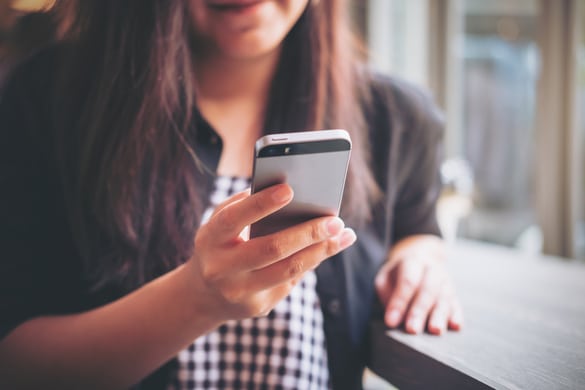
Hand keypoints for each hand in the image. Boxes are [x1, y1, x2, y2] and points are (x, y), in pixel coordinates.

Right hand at [187, 183, 355, 320]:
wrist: (204, 296)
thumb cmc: (220, 245)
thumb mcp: (220, 224)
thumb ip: (245, 205)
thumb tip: (290, 192)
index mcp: (210, 240)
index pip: (234, 219)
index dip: (261, 204)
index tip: (289, 189)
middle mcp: (221, 269)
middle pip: (271, 249)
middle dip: (307, 233)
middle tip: (335, 220)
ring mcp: (240, 292)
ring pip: (289, 270)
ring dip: (321, 250)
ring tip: (344, 234)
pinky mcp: (259, 307)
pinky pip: (292, 280)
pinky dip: (313, 260)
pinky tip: (330, 247)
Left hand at [375, 235, 462, 334]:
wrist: (421, 259)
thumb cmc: (398, 275)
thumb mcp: (385, 278)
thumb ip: (387, 295)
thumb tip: (393, 319)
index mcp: (413, 262)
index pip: (408, 281)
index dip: (400, 301)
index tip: (391, 321)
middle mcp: (432, 269)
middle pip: (428, 289)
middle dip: (419, 311)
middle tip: (412, 329)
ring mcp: (445, 281)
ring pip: (444, 297)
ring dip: (440, 315)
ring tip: (435, 330)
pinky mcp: (454, 293)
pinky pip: (456, 304)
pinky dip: (456, 315)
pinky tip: (455, 325)